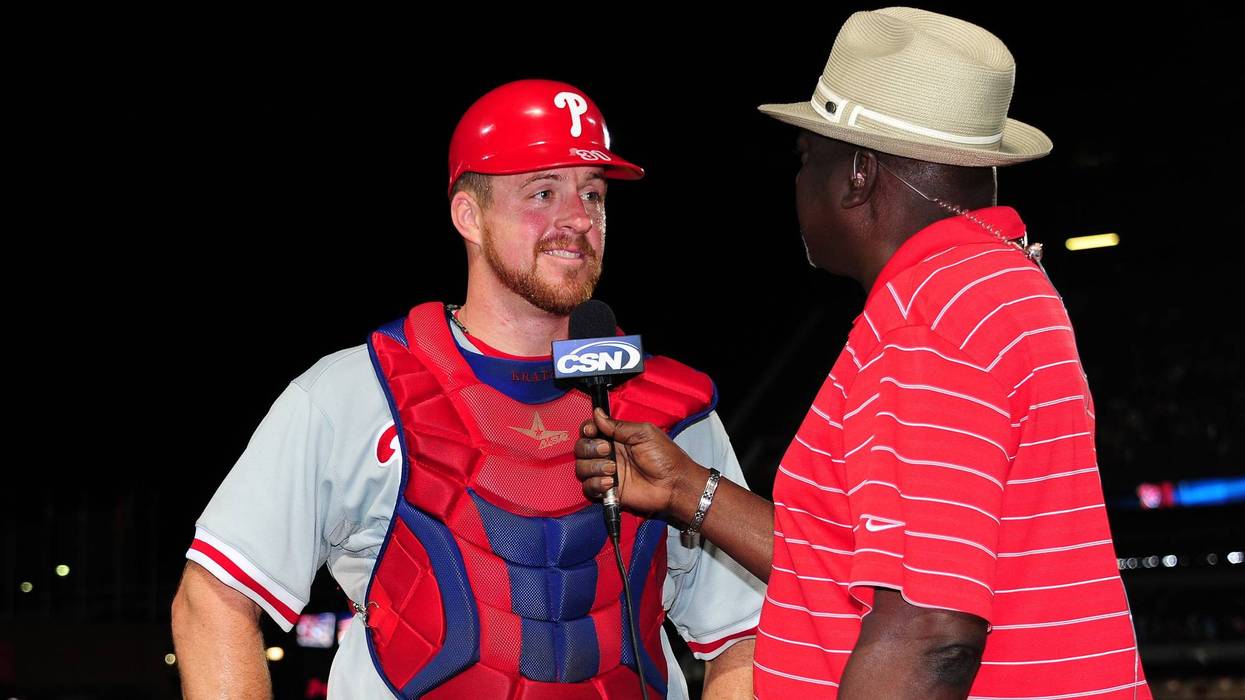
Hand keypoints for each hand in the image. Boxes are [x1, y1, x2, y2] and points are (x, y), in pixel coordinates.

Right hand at [574, 408, 700, 518]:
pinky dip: (595, 484)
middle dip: (589, 448)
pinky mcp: (607, 491)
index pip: (590, 430)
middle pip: (581, 448)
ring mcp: (606, 473)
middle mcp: (608, 454)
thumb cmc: (665, 457)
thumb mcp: (643, 433)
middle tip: (607, 450)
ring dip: (593, 467)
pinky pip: (588, 487)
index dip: (587, 430)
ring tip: (612, 469)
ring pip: (581, 467)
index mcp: (616, 438)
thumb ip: (618, 426)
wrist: (674, 484)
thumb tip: (597, 413)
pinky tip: (610, 483)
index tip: (592, 431)